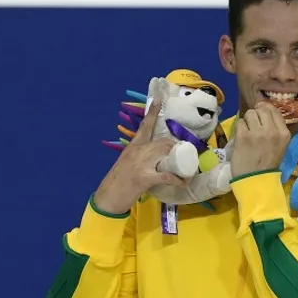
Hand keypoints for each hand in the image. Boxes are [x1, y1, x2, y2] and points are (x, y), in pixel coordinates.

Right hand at [93, 98, 187, 214]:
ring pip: (167, 154)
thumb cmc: (118, 181)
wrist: (108, 197)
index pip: (145, 126)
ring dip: (182, 164)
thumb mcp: (128, 163)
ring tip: (189, 171)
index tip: (159, 99)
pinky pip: (167, 176)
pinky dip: (178, 180)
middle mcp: (137, 151)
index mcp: (133, 147)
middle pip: (163, 142)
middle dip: (178, 148)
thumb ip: (139, 157)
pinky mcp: (144, 177)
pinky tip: (183, 183)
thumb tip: (154, 156)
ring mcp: (141, 164)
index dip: (153, 112)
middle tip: (188, 156)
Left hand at [230, 102, 291, 178]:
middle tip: (253, 125)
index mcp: (284, 134)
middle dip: (256, 115)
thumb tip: (265, 109)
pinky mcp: (243, 136)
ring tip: (248, 132)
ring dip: (247, 121)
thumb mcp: (281, 146)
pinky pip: (240, 122)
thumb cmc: (268, 164)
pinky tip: (242, 138)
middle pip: (262, 109)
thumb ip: (276, 128)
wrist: (255, 180)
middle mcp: (272, 131)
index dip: (266, 110)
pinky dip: (240, 129)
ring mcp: (257, 133)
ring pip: (250, 113)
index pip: (275, 110)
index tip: (261, 116)